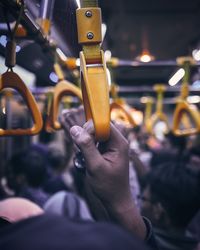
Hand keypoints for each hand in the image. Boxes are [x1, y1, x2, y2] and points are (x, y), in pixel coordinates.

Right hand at [60, 108, 145, 238]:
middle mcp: (116, 141)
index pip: (104, 123)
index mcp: (119, 143)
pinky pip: (93, 142)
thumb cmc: (108, 186)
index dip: (91, 128)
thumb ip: (86, 146)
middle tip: (81, 150)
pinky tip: (85, 159)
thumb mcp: (95, 166)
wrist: (115, 200)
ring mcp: (111, 146)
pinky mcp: (105, 151)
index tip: (82, 140)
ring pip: (94, 134)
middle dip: (86, 136)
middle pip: (98, 127)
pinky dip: (86, 148)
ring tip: (84, 157)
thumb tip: (75, 129)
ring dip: (85, 143)